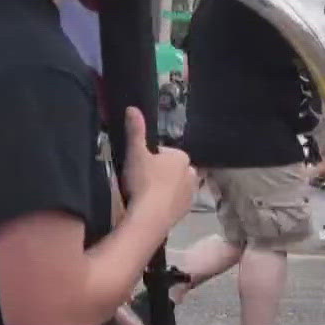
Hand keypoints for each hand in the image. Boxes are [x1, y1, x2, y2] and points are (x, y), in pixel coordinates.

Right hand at [119, 107, 194, 228]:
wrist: (150, 217)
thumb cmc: (144, 181)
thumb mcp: (135, 153)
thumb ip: (136, 130)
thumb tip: (132, 107)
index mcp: (181, 157)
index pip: (163, 153)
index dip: (148, 158)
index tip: (137, 167)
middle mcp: (191, 173)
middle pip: (170, 169)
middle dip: (159, 173)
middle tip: (139, 181)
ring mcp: (191, 193)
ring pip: (174, 185)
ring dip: (163, 187)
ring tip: (145, 195)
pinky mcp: (187, 209)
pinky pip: (175, 200)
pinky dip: (166, 202)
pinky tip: (152, 206)